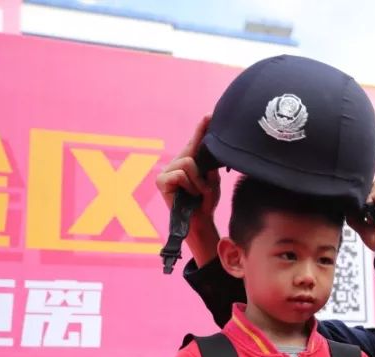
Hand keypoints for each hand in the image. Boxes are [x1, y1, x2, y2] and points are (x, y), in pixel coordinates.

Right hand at [155, 115, 221, 263]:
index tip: (210, 114)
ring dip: (197, 181)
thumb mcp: (213, 182)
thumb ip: (210, 166)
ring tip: (196, 194)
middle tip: (203, 190)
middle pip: (192, 151)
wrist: (199, 223)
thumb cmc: (205, 203)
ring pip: (188, 162)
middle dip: (202, 172)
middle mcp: (176, 163)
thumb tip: (210, 151)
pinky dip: (189, 185)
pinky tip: (188, 196)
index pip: (196, 142)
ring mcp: (167, 171)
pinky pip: (181, 174)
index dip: (202, 128)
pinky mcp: (161, 180)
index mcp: (189, 161)